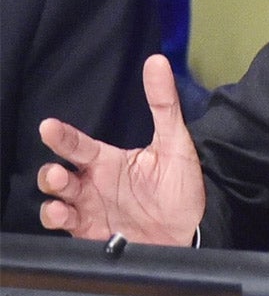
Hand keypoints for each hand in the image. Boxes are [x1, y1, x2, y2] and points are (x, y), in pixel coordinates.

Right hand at [38, 54, 206, 244]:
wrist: (193, 229)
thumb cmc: (180, 186)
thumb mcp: (175, 142)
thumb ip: (163, 104)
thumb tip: (157, 61)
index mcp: (108, 161)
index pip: (77, 145)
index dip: (61, 136)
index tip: (49, 127)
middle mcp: (93, 183)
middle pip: (56, 174)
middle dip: (50, 173)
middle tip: (59, 172)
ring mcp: (89, 208)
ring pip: (56, 199)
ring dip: (52, 196)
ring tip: (61, 188)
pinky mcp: (91, 233)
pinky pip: (65, 226)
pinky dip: (58, 220)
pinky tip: (64, 214)